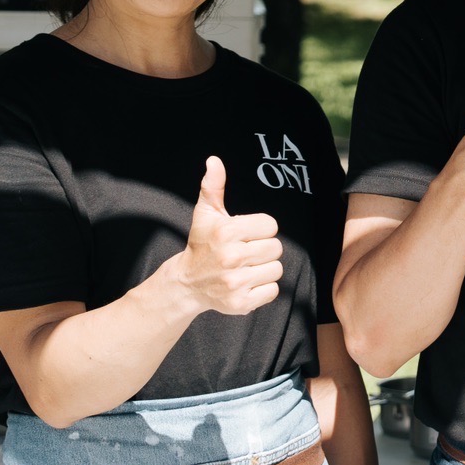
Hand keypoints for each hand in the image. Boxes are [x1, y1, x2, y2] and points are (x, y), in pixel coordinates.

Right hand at [169, 156, 282, 315]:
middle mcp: (231, 258)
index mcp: (226, 232)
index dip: (261, 229)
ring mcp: (236, 282)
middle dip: (264, 249)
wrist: (187, 284)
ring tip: (246, 268)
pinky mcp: (241, 303)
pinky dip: (263, 289)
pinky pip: (273, 291)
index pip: (271, 226)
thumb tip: (214, 161)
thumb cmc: (202, 244)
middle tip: (246, 252)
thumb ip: (213, 186)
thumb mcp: (206, 214)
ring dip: (265, 269)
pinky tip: (247, 283)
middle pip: (276, 248)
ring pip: (277, 270)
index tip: (245, 235)